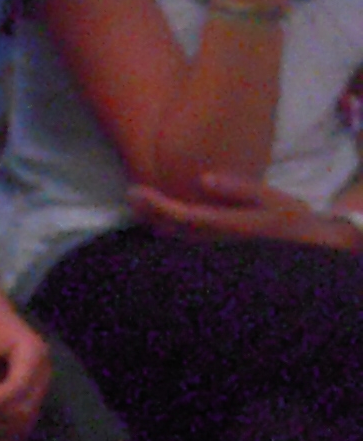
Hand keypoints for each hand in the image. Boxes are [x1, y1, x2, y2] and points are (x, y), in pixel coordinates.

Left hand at [133, 168, 362, 250]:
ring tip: (138, 204)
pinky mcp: (215, 262)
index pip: (183, 217)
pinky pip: (185, 249)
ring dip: (154, 224)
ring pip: (175, 243)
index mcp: (230, 228)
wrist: (309, 251)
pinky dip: (168, 234)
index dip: (156, 205)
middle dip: (149, 214)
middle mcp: (216, 247)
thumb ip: (239, 189)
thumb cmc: (292, 220)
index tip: (136, 191)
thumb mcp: (272, 199)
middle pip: (172, 232)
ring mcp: (214, 258)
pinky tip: (157, 223)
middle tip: (130, 193)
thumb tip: (203, 178)